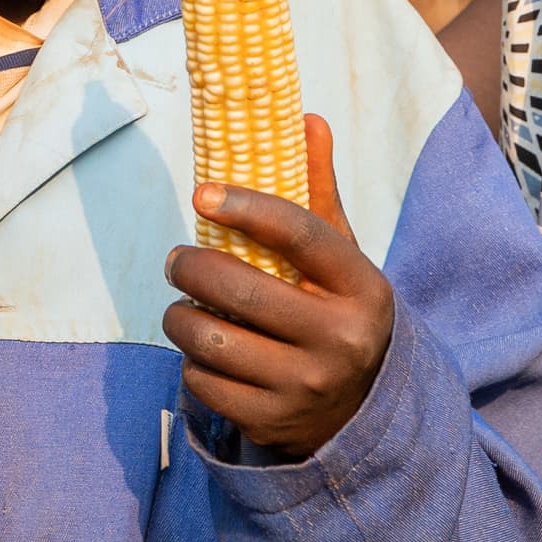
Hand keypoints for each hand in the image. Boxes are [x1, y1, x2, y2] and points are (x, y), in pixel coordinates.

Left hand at [162, 115, 395, 460]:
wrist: (359, 412)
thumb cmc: (337, 314)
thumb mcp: (341, 261)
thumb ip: (319, 195)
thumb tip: (307, 119)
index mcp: (365, 289)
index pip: (301, 235)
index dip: (247, 208)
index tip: (202, 193)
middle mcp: (342, 341)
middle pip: (242, 290)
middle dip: (192, 268)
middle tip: (176, 259)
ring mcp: (307, 386)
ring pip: (212, 340)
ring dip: (180, 317)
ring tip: (181, 307)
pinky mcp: (272, 422)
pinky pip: (204, 382)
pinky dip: (191, 362)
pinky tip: (202, 352)